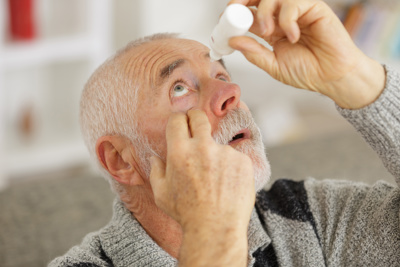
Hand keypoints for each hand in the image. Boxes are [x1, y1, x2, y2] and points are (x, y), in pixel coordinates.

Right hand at [150, 110, 254, 264]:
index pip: (177, 120)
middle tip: (195, 124)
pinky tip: (227, 185)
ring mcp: (225, 152)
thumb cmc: (186, 213)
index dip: (178, 119)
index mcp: (179, 151)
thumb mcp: (161, 194)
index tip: (181, 122)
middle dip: (195, 117)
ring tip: (214, 181)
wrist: (216, 228)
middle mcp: (203, 146)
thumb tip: (155, 157)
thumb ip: (156, 171)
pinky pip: (234, 158)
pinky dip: (230, 167)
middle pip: (199, 118)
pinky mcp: (242, 160)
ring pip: (217, 145)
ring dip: (214, 155)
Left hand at [228, 0, 384, 108]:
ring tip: (268, 32)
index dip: (235, 14)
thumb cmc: (308, 72)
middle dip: (243, 0)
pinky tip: (293, 36)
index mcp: (272, 30)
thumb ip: (254, 53)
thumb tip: (233, 41)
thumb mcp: (274, 66)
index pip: (249, 15)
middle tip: (234, 10)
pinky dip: (287, 19)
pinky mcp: (314, 8)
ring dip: (264, 11)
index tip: (223, 21)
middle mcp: (282, 18)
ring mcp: (298, 11)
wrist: (333, 78)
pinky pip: (293, 3)